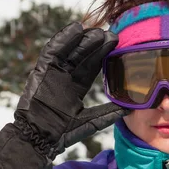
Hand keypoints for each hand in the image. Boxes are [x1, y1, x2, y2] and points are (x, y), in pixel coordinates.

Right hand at [0, 22, 126, 168]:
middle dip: (95, 44)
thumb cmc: (62, 134)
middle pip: (82, 55)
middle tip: (110, 34)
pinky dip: (61, 40)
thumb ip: (108, 114)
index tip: (116, 43)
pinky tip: (73, 29)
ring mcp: (53, 73)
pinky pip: (51, 52)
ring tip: (94, 29)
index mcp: (76, 87)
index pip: (91, 66)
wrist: (38, 139)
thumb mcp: (90, 122)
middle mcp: (65, 77)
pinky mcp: (41, 72)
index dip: (103, 54)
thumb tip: (129, 109)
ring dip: (81, 39)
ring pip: (68, 51)